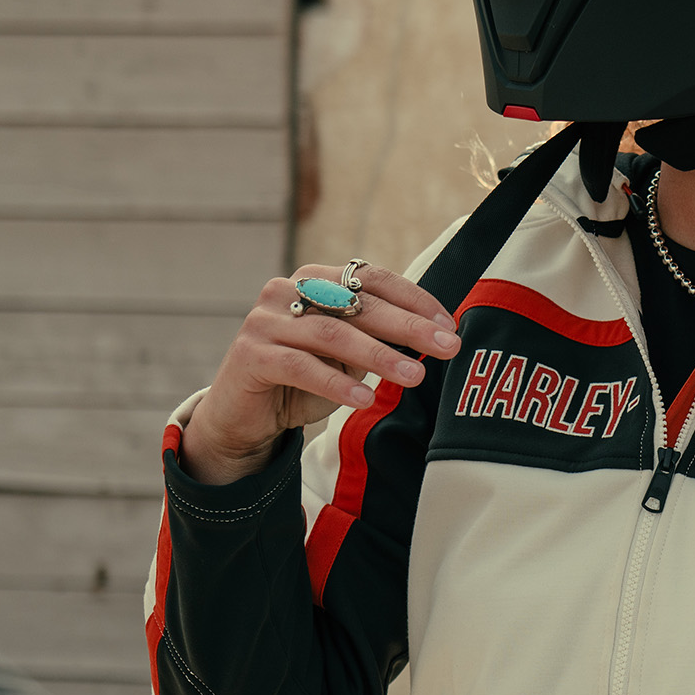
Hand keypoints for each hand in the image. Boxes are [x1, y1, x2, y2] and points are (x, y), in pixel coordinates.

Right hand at [178, 262, 460, 485]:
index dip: (414, 300)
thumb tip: (437, 335)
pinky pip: (300, 366)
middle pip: (357, 304)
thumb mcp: (348, 356)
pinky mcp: (250, 354)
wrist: (245, 415)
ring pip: (332, 334)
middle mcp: (287, 290)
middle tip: (447, 347)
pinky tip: (365, 398)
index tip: (450, 326)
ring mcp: (265, 320)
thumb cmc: (304, 380)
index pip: (372, 279)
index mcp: (316, 280)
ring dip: (379, 356)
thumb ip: (379, 337)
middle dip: (408, 327)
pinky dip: (336, 383)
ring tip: (414, 377)